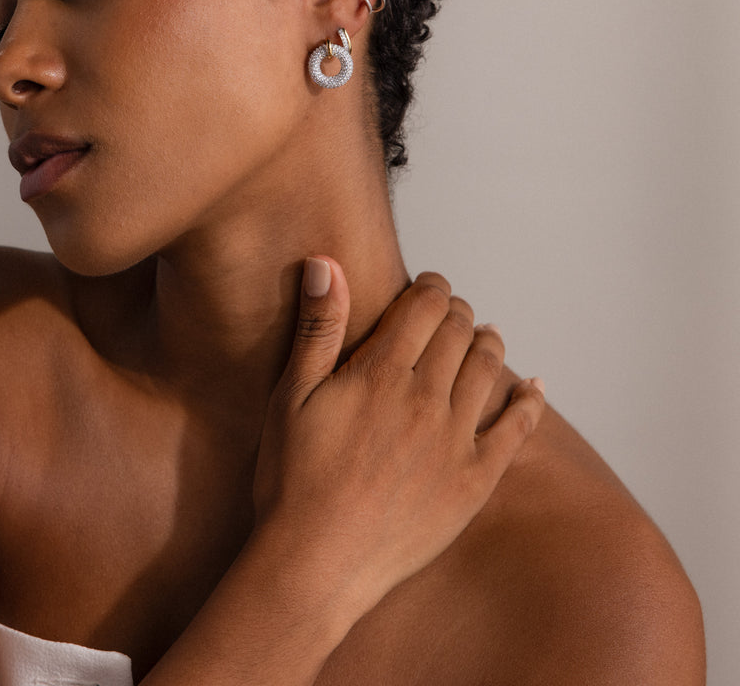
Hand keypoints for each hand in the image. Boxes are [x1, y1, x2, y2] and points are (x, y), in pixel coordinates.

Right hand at [253, 258, 544, 620]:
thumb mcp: (291, 396)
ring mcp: (455, 442)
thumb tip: (325, 263)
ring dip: (489, 342)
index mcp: (382, 373)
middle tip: (449, 311)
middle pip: (460, 332)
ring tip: (485, 335)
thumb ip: (318, 327)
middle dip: (457, 311)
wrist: (315, 565)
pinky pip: (516, 432)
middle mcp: (427, 400)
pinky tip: (536, 388)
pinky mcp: (473, 483)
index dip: (431, 286)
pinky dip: (530, 403)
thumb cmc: (293, 478)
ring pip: (489, 370)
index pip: (426, 306)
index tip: (429, 284)